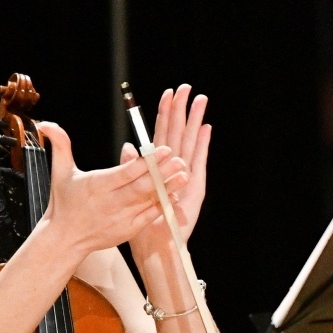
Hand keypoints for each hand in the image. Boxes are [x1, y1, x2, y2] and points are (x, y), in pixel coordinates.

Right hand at [34, 122, 187, 259]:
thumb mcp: (60, 173)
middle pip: (141, 187)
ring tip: (185, 175)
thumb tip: (47, 123)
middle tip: (180, 160)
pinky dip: (162, 206)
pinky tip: (175, 195)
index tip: (162, 150)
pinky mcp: (129, 230)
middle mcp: (112, 202)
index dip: (145, 162)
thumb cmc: (64, 203)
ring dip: (168, 188)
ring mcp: (122, 218)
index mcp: (98, 186)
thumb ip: (60, 146)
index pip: (126, 173)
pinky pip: (149, 216)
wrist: (65, 239)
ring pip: (149, 201)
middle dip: (162, 174)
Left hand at [128, 84, 210, 263]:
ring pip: (189, 141)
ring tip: (200, 100)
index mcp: (158, 165)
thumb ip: (131, 167)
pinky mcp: (194, 185)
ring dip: (195, 120)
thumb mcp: (130, 190)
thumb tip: (127, 147)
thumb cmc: (141, 220)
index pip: (161, 132)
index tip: (167, 92)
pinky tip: (205, 128)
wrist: (156, 245)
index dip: (164, 112)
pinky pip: (198, 160)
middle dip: (182, 109)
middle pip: (178, 131)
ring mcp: (185, 174)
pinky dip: (202, 144)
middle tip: (186, 87)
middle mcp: (174, 166)